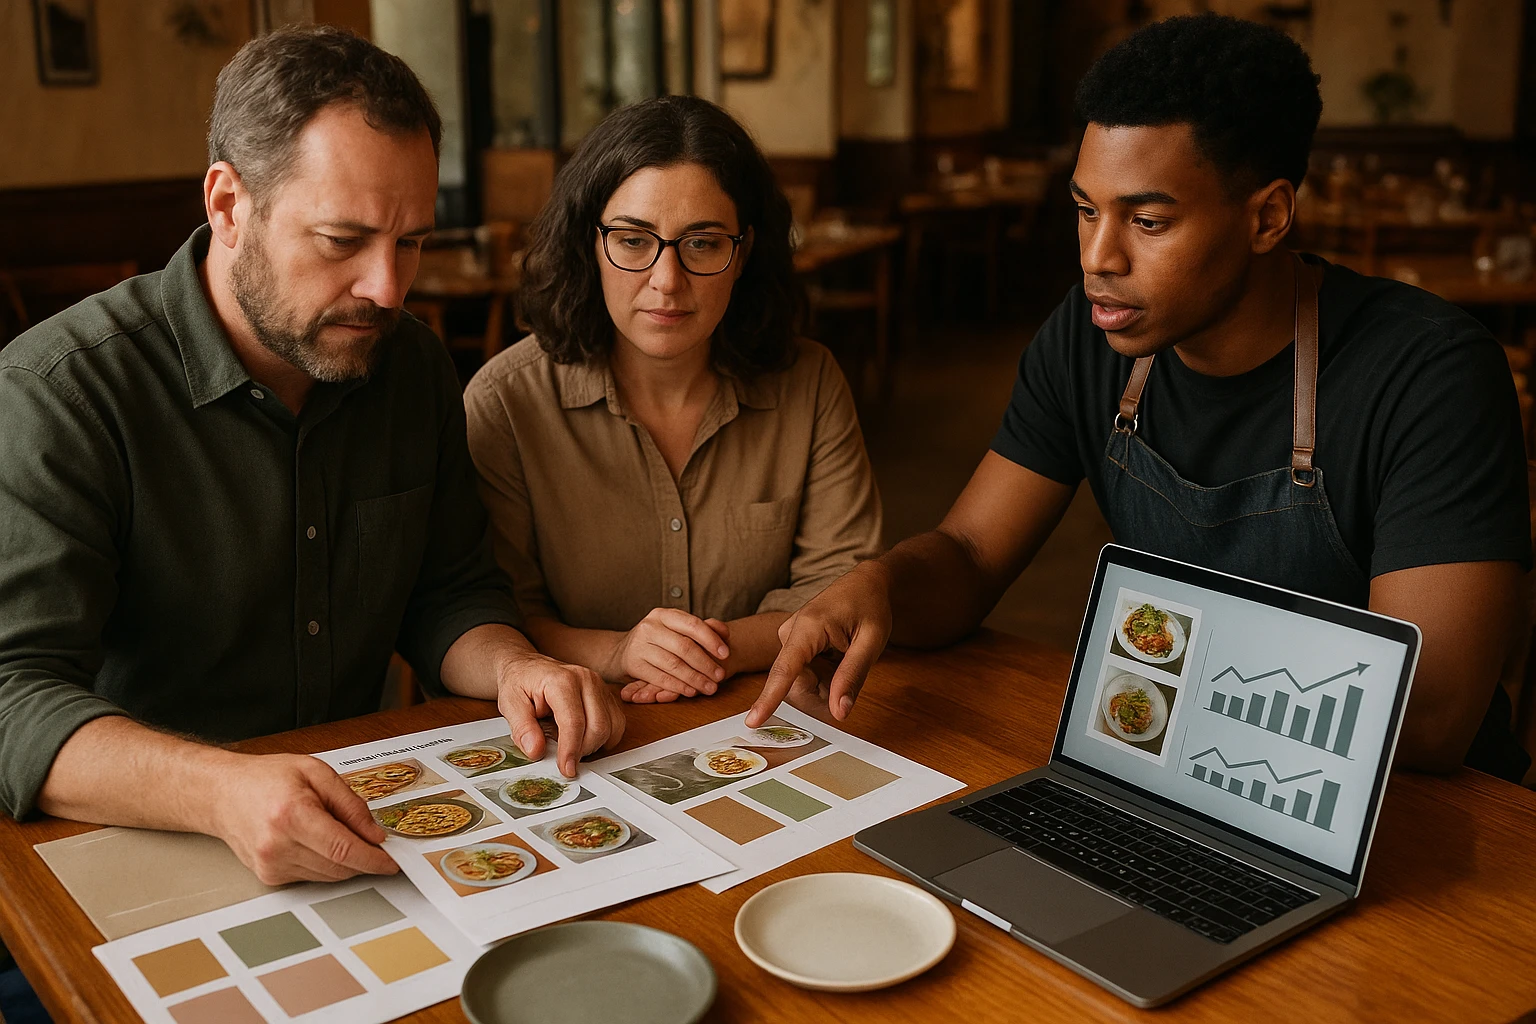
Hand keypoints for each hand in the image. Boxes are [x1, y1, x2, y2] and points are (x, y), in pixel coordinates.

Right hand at [209, 752, 398, 885]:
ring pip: (329, 876)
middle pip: (339, 866)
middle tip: (376, 843)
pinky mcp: (269, 876)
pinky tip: (317, 841)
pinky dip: (326, 863)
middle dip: (364, 858)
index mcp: (292, 815)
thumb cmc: (266, 778)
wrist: (222, 794)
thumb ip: (350, 804)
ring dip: (346, 862)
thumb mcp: (316, 773)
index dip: (373, 858)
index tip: (392, 861)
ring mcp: (271, 865)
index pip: (343, 848)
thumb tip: (374, 833)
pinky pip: (312, 877)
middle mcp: (278, 845)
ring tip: (338, 832)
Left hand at [495, 650, 625, 776]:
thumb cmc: (520, 682)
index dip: (571, 750)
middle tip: (565, 760)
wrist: (529, 666)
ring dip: (595, 745)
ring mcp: (600, 685)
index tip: (566, 769)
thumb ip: (522, 727)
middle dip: (583, 751)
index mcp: (561, 680)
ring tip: (572, 746)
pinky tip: (585, 739)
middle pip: (598, 727)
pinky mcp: (606, 694)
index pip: (574, 722)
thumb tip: (536, 751)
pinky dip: (605, 738)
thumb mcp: (509, 703)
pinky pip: (617, 723)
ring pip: (612, 727)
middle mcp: (586, 679)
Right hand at [609, 609, 730, 700]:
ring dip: (694, 678)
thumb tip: (725, 632)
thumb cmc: (657, 641)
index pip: (692, 624)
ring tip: (710, 687)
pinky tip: (691, 691)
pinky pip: (659, 677)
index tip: (726, 654)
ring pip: (673, 664)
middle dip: (705, 663)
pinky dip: (678, 686)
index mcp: (664, 615)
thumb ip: (702, 630)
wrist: (621, 652)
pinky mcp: (632, 664)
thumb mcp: (676, 630)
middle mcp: (650, 626)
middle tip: (720, 676)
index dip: (711, 639)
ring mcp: (639, 645)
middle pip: (684, 646)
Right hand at [747, 562, 892, 726]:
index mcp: (808, 627)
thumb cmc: (869, 605)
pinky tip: (835, 660)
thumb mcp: (872, 641)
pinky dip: (822, 678)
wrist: (864, 582)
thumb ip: (853, 676)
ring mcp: (789, 639)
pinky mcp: (792, 646)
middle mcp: (790, 633)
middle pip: (793, 685)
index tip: (753, 721)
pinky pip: (802, 676)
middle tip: (848, 676)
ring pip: (798, 684)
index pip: (784, 670)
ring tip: (843, 661)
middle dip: (821, 693)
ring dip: (824, 686)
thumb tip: (838, 712)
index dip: (769, 699)